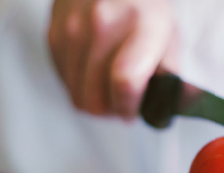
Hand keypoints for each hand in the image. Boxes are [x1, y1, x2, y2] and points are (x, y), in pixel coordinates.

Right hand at [48, 0, 173, 117]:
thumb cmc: (144, 7)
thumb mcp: (169, 34)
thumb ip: (168, 74)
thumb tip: (165, 107)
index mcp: (140, 25)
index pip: (125, 82)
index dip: (129, 107)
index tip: (135, 110)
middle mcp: (102, 25)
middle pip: (95, 98)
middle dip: (112, 111)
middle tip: (124, 103)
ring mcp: (73, 29)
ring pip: (77, 96)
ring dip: (96, 101)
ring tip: (110, 88)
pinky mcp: (54, 34)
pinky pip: (64, 81)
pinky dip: (80, 85)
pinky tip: (95, 73)